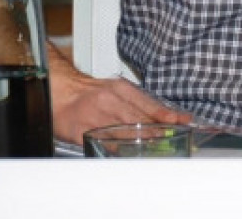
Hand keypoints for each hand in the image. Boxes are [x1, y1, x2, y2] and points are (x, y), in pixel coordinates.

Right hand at [52, 72, 190, 144]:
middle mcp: (109, 100)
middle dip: (156, 131)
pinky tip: (128, 152)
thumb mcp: (115, 89)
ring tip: (155, 147)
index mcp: (120, 88)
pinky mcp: (82, 131)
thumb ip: (135, 102)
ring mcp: (95, 116)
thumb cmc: (88, 92)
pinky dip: (117, 148)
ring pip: (123, 132)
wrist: (59, 92)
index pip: (148, 103)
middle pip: (138, 119)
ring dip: (141, 141)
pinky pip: (103, 143)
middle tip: (170, 138)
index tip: (181, 120)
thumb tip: (160, 116)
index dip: (166, 114)